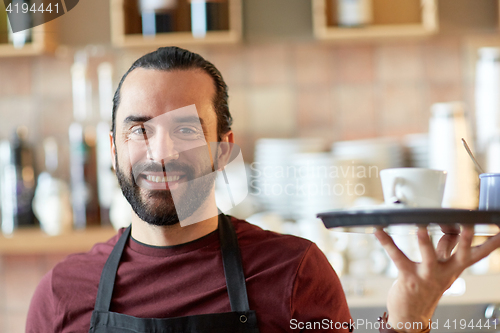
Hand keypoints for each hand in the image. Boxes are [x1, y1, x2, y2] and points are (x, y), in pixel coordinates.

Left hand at [374, 225, 499, 332]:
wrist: (412, 315)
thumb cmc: (426, 287)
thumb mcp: (442, 269)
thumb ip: (446, 249)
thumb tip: (451, 229)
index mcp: (455, 268)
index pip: (477, 254)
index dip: (491, 243)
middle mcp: (444, 272)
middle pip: (460, 254)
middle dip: (465, 240)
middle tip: (468, 225)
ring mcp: (427, 276)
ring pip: (429, 257)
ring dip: (425, 242)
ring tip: (421, 226)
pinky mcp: (408, 277)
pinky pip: (398, 257)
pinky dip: (387, 243)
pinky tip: (379, 232)